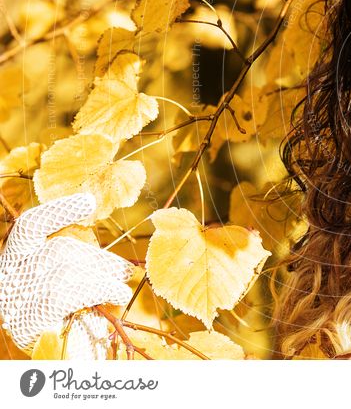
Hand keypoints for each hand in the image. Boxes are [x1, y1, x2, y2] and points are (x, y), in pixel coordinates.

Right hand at [0, 193, 133, 358]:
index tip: (89, 201)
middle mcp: (8, 277)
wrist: (55, 365)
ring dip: (103, 278)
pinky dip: (101, 289)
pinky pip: (72, 290)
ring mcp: (15, 297)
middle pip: (60, 250)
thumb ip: (81, 268)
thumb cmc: (64, 326)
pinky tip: (116, 296)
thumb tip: (120, 266)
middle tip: (123, 271)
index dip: (58, 211)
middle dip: (99, 259)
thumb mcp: (68, 287)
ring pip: (68, 269)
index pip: (30, 227)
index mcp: (15, 263)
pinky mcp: (29, 317)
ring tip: (119, 289)